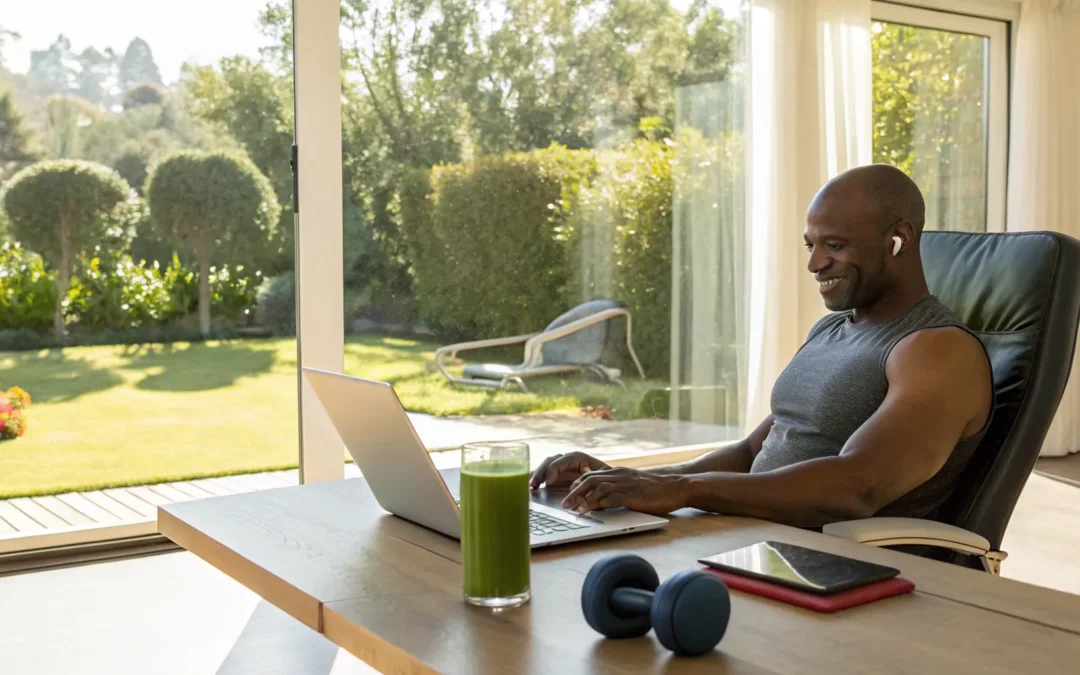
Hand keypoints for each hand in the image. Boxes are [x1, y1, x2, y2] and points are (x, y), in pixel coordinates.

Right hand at [530, 452, 610, 489]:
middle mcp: (569, 461)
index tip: (549, 482)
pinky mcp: (557, 477)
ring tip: (531, 487)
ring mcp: (561, 469)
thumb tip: (580, 500)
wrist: (610, 487)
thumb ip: (592, 490)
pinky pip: (545, 475)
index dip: (555, 468)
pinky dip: (538, 480)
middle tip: (534, 484)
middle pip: (552, 461)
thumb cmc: (607, 484)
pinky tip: (532, 489)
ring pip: (546, 467)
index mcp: (581, 459)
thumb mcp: (602, 485)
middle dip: (541, 471)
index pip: (565, 459)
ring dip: (537, 475)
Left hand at [561, 467, 687, 515]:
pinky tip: (587, 511)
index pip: (591, 475)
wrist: (677, 487)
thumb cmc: (657, 490)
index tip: (569, 496)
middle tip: (564, 505)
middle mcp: (619, 475)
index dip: (577, 485)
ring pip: (596, 487)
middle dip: (574, 492)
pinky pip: (609, 497)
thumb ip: (619, 491)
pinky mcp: (632, 494)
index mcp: (619, 472)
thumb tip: (603, 502)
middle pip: (589, 479)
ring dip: (581, 498)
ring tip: (571, 509)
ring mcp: (625, 483)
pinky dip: (595, 504)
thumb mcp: (634, 486)